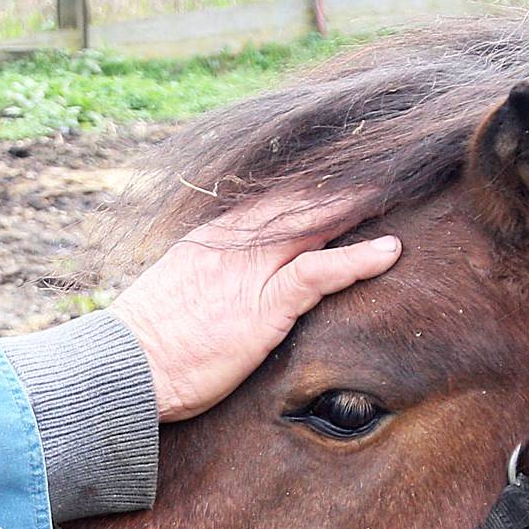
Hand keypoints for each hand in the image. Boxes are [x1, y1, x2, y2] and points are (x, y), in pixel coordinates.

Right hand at [107, 191, 401, 421]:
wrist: (124, 368)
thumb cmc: (150, 341)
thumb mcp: (181, 287)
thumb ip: (215, 269)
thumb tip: (234, 274)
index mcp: (216, 232)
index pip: (276, 192)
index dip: (317, 179)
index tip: (351, 165)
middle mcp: (236, 240)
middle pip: (302, 195)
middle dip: (346, 179)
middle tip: (393, 160)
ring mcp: (251, 270)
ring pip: (316, 221)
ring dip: (362, 205)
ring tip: (403, 188)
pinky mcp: (263, 306)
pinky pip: (318, 272)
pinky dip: (357, 260)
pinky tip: (390, 251)